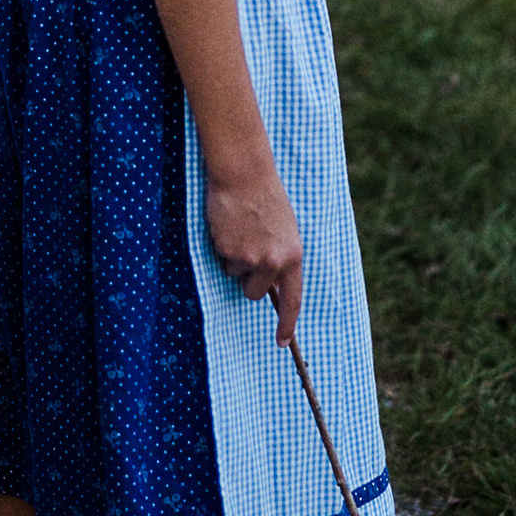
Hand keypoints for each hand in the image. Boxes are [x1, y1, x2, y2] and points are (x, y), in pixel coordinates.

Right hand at [205, 156, 303, 347]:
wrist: (244, 173)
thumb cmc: (265, 197)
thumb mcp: (284, 230)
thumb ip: (281, 256)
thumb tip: (272, 283)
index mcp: (294, 255)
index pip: (292, 299)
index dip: (287, 323)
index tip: (282, 342)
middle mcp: (275, 261)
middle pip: (255, 292)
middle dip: (247, 279)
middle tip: (245, 250)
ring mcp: (251, 258)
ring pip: (235, 274)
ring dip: (233, 257)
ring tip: (239, 229)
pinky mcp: (229, 251)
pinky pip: (221, 259)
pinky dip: (221, 246)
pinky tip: (228, 225)